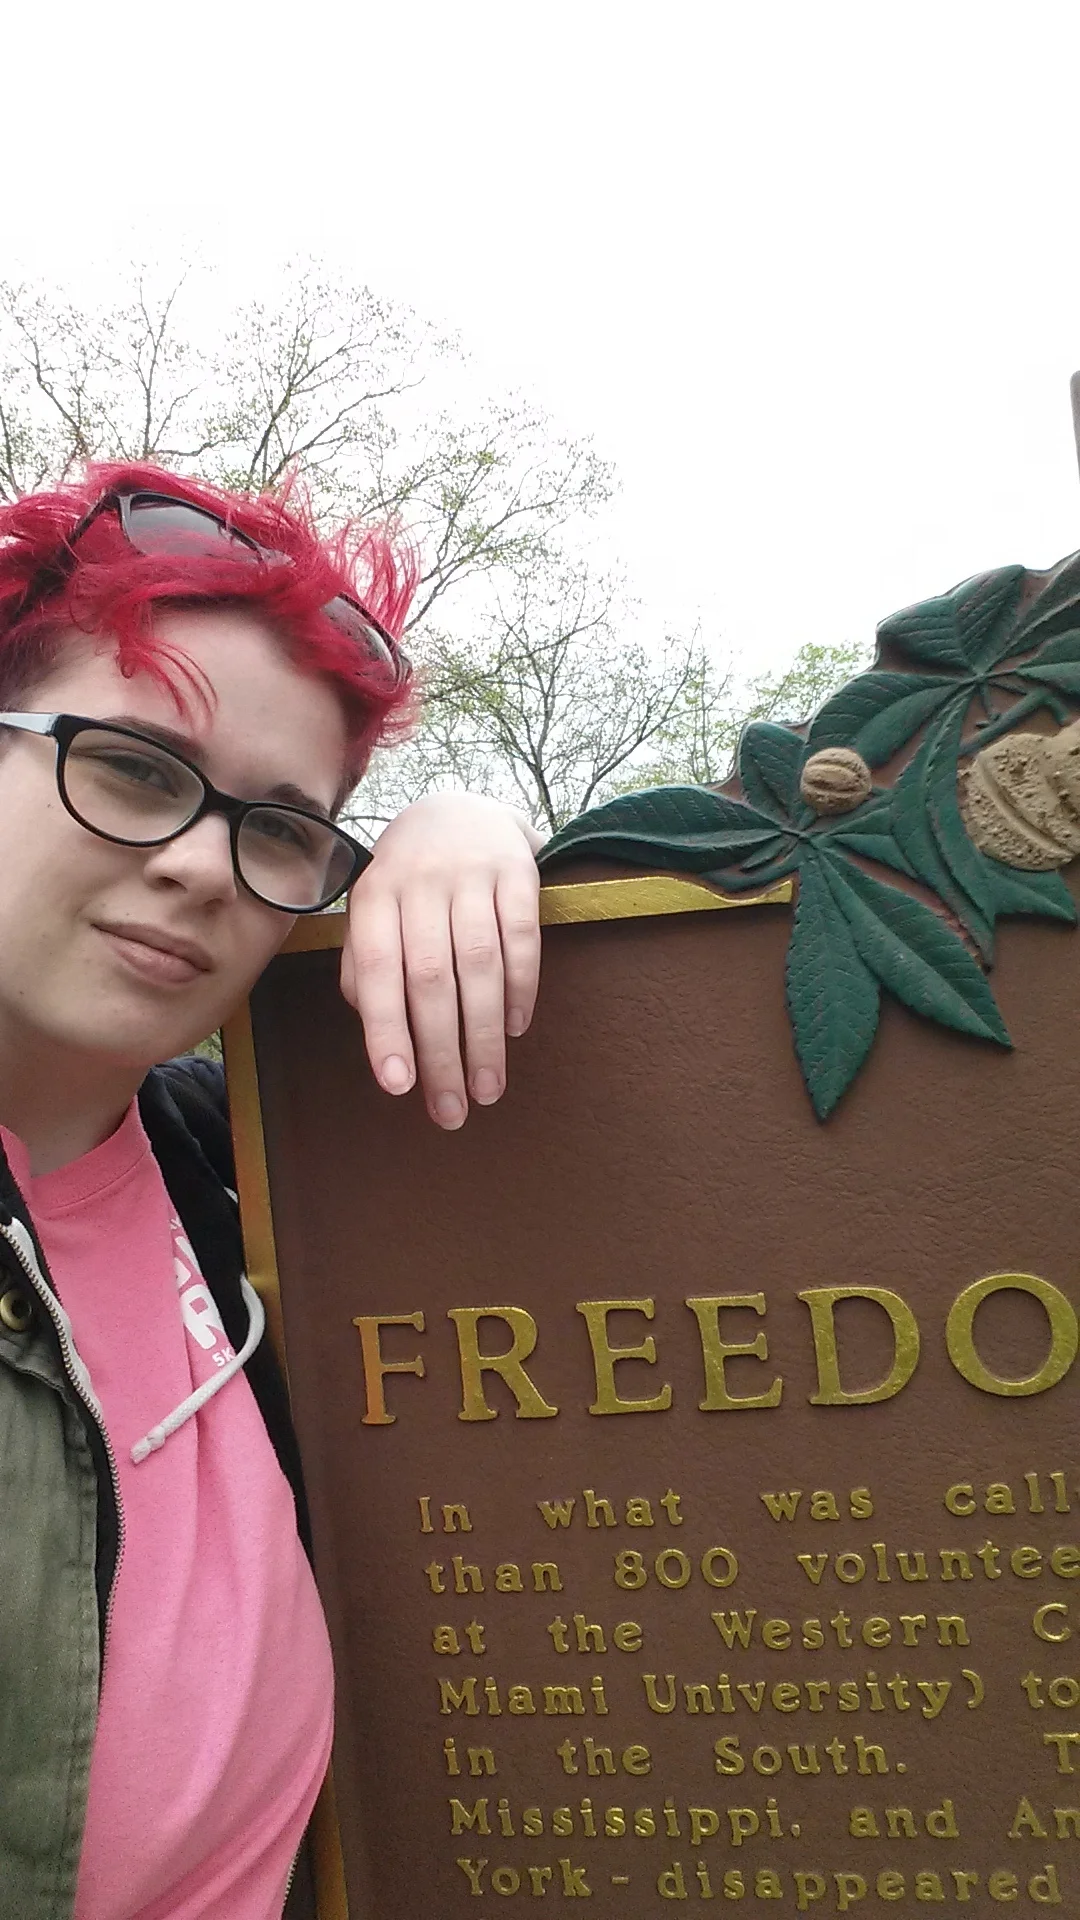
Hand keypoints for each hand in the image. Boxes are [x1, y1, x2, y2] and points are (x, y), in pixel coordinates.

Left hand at [339, 794, 543, 1127]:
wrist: (460, 809)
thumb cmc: (409, 882)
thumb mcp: (374, 911)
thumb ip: (365, 966)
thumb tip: (379, 1030)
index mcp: (375, 896)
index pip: (376, 970)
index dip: (386, 1030)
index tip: (399, 1086)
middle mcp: (420, 882)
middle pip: (430, 978)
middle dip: (442, 1052)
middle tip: (452, 1110)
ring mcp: (471, 873)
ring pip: (478, 965)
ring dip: (484, 1035)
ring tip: (488, 1088)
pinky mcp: (517, 871)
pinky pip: (521, 937)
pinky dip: (520, 988)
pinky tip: (515, 1029)